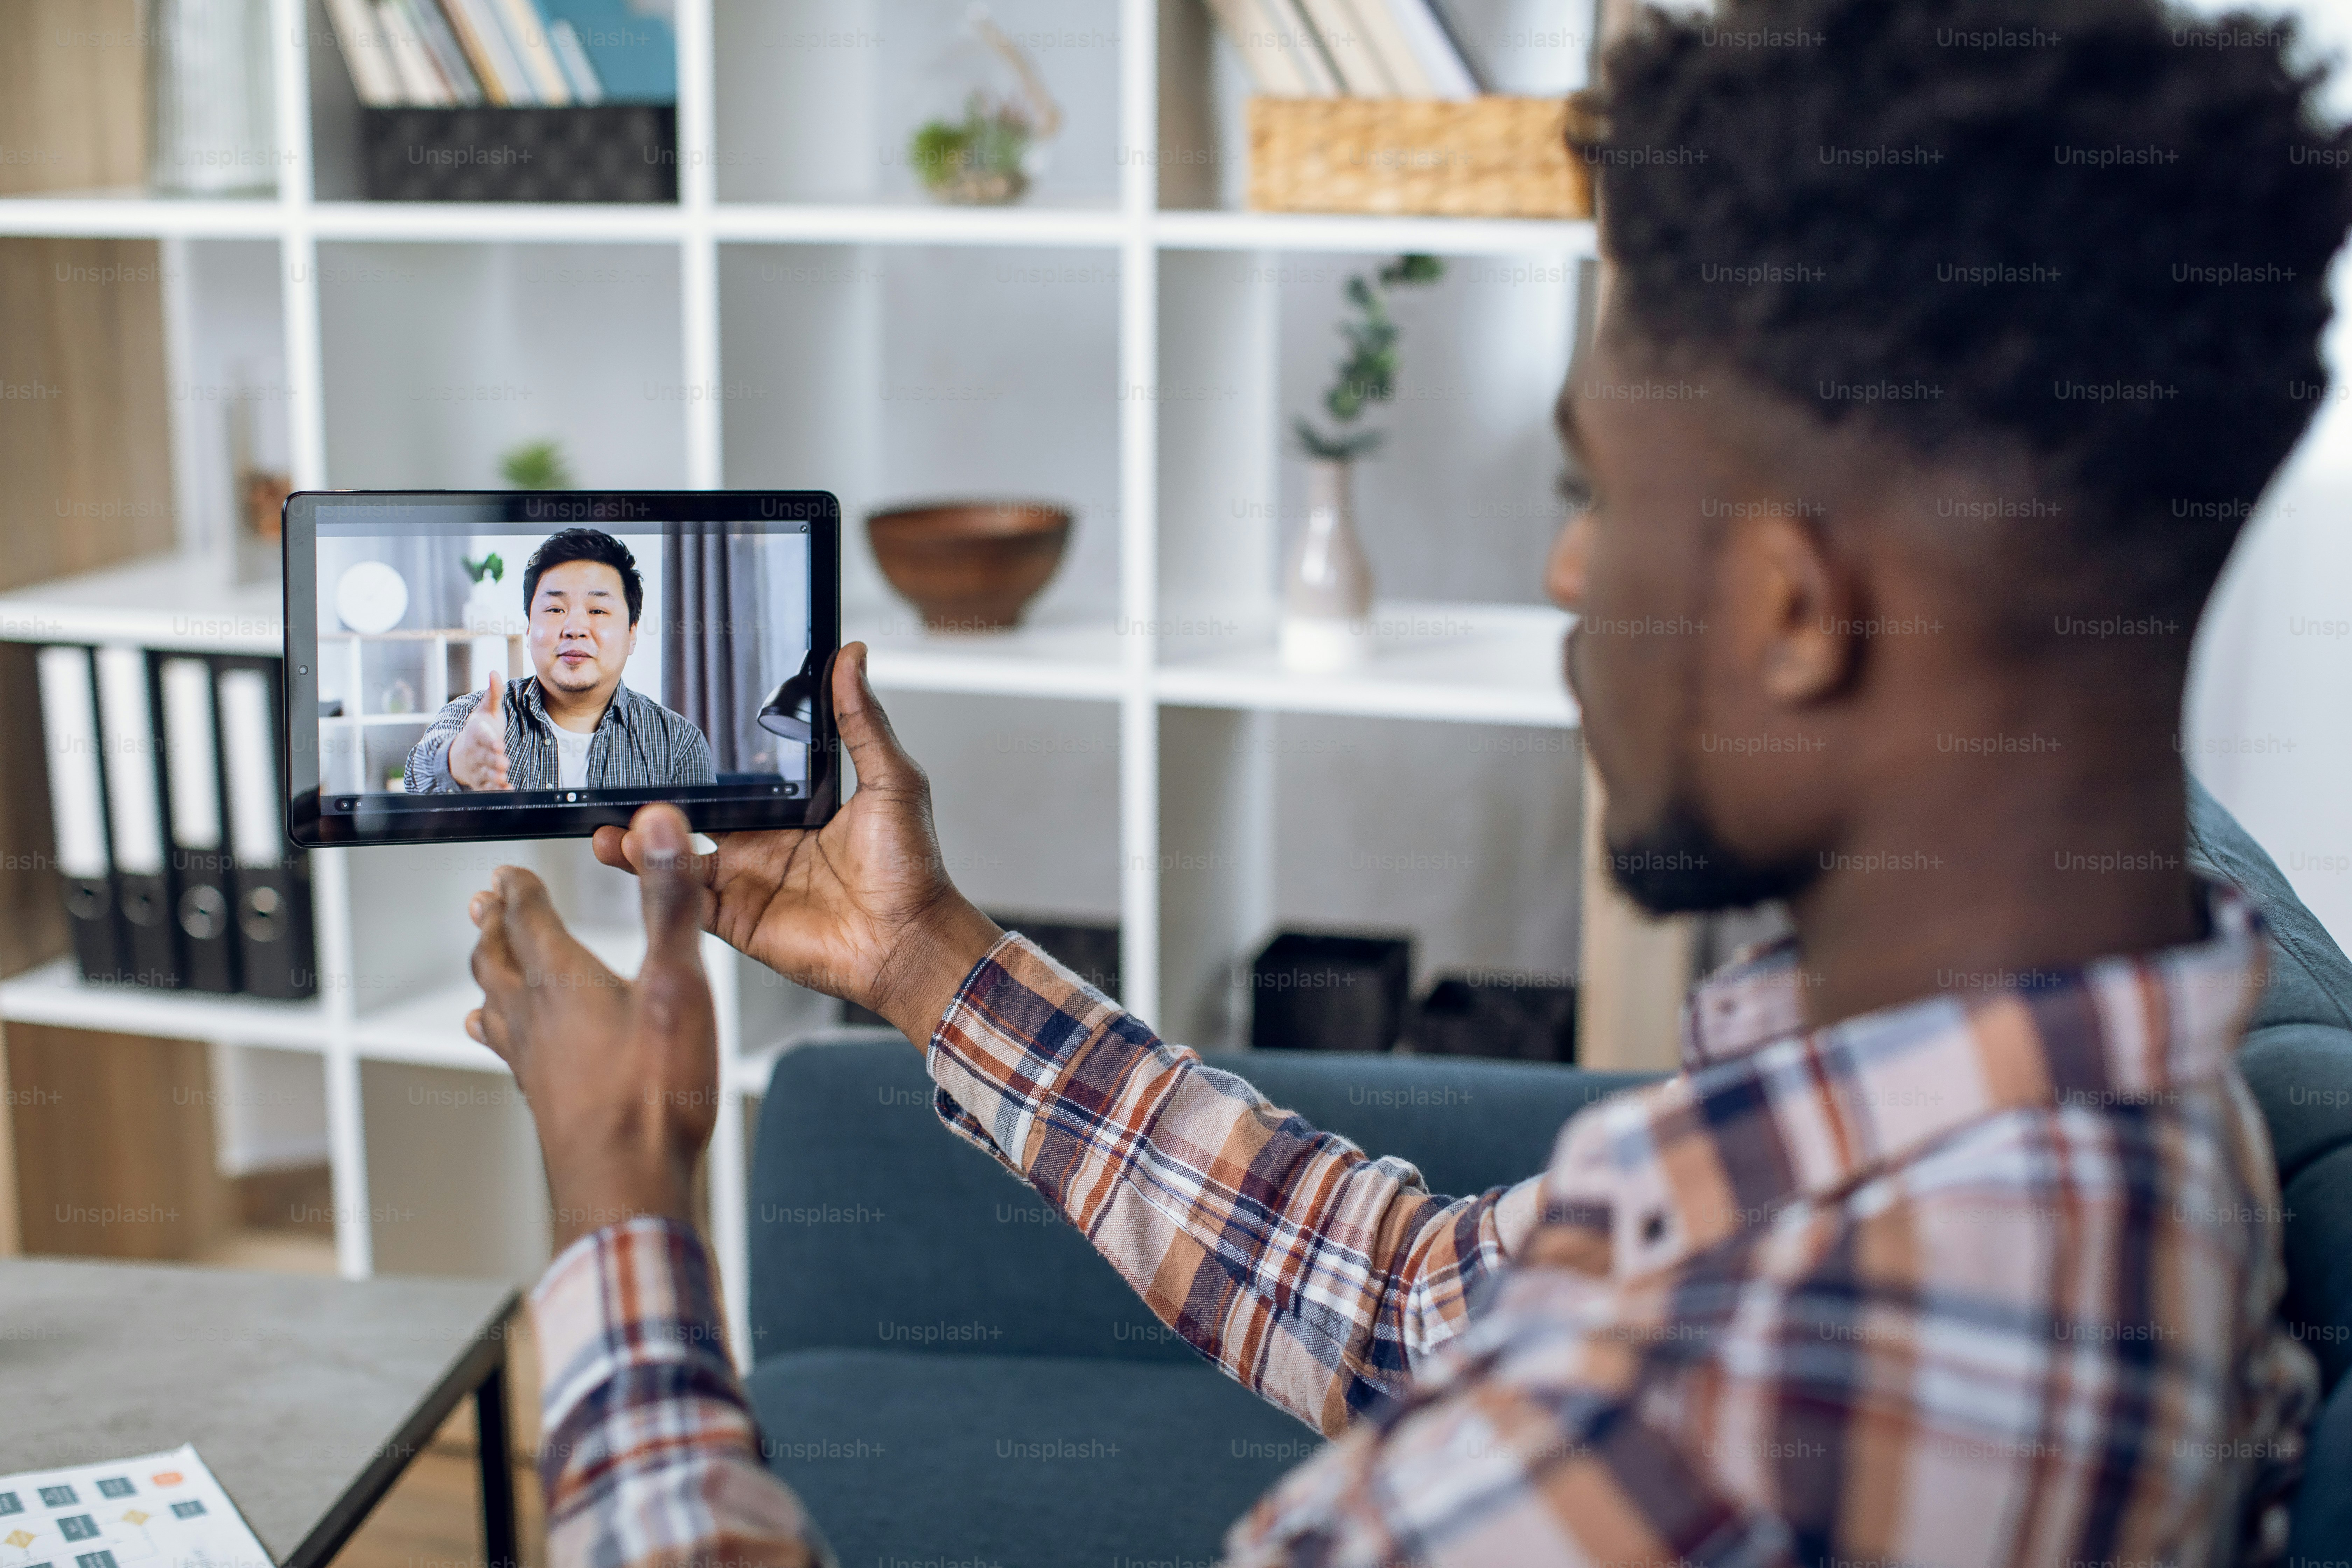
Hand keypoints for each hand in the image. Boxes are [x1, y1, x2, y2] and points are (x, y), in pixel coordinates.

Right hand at [451, 673, 512, 790]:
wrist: (460, 754)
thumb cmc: (478, 730)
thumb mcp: (485, 711)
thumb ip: (492, 694)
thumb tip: (494, 672)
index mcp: (476, 733)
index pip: (481, 736)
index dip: (488, 740)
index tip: (497, 742)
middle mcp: (476, 751)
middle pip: (483, 757)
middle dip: (492, 760)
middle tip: (502, 761)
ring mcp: (478, 767)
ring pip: (485, 773)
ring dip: (494, 776)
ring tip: (503, 777)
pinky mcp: (482, 781)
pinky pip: (489, 787)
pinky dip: (497, 790)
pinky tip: (508, 790)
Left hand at [466, 804, 715, 1253]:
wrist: (628, 1188)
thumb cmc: (654, 1094)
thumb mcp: (677, 983)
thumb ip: (669, 901)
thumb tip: (657, 827)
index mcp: (563, 981)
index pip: (528, 917)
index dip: (520, 887)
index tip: (511, 869)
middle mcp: (536, 1017)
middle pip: (499, 958)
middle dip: (495, 924)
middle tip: (486, 903)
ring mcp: (534, 1061)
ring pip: (495, 1002)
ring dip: (489, 971)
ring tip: (483, 958)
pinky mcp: (544, 1096)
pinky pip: (508, 1050)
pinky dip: (500, 1028)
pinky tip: (506, 1039)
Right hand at [591, 643, 1002, 1045]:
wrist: (910, 941)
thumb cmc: (911, 867)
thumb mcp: (891, 780)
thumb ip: (861, 721)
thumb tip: (852, 655)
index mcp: (793, 809)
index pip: (734, 779)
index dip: (699, 762)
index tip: (664, 735)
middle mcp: (763, 843)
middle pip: (694, 816)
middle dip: (655, 801)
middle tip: (620, 778)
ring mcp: (746, 882)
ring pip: (677, 857)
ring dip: (640, 839)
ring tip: (608, 819)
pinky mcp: (736, 919)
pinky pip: (684, 898)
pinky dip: (652, 880)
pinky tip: (625, 855)